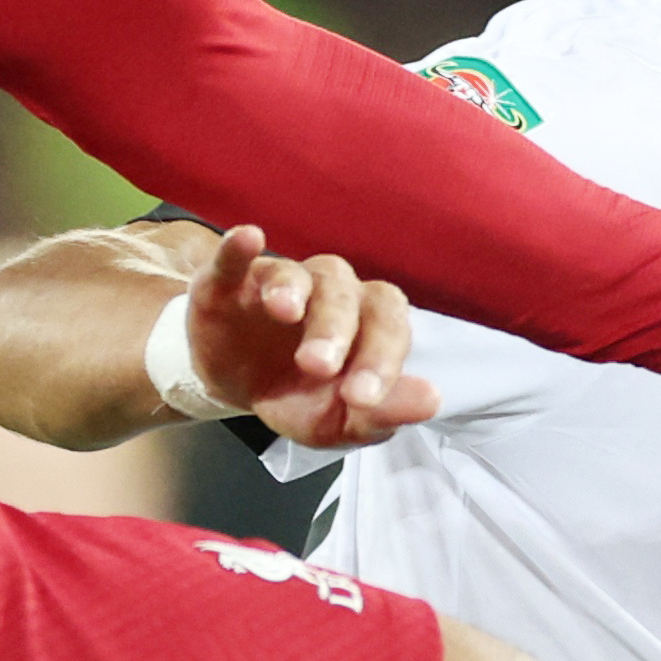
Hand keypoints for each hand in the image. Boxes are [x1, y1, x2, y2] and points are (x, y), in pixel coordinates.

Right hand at [181, 224, 437, 447]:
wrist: (234, 386)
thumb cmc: (298, 395)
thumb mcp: (335, 422)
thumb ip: (380, 414)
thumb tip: (431, 401)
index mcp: (367, 323)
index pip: (388, 326)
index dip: (380, 358)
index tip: (362, 399)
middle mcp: (330, 293)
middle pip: (343, 295)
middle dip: (333, 329)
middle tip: (318, 367)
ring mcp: (278, 282)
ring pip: (294, 273)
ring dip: (290, 289)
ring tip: (284, 311)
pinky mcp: (229, 282)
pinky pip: (235, 259)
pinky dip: (238, 248)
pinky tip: (247, 239)